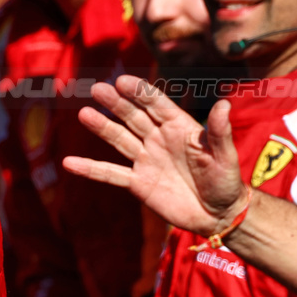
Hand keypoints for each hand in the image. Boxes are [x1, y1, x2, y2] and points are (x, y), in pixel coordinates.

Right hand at [61, 75, 247, 238]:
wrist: (218, 214)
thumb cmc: (226, 182)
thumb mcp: (226, 157)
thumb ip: (219, 132)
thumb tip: (224, 105)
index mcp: (179, 127)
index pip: (156, 105)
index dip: (141, 93)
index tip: (124, 81)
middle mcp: (158, 139)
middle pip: (133, 117)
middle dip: (116, 103)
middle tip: (98, 88)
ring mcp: (146, 160)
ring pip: (119, 139)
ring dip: (102, 127)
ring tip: (84, 114)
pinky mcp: (137, 183)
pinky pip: (110, 174)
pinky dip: (90, 169)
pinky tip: (69, 163)